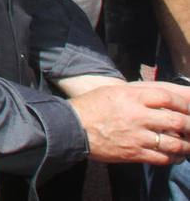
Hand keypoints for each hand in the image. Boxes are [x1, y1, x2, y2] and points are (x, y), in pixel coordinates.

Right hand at [70, 82, 189, 164]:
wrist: (72, 128)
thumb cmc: (93, 106)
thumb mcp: (115, 91)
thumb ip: (141, 92)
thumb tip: (167, 96)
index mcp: (131, 97)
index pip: (168, 97)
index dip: (184, 103)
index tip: (188, 108)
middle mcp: (136, 116)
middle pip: (176, 121)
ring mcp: (136, 136)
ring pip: (174, 143)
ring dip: (186, 145)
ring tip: (188, 144)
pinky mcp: (133, 153)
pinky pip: (162, 158)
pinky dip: (173, 158)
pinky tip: (175, 156)